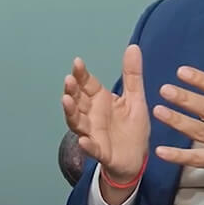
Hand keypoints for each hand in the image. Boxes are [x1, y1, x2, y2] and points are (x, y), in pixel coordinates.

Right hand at [62, 45, 150, 185]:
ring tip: (66, 102)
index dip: (81, 74)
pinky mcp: (101, 151)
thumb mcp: (136, 98)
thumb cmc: (132, 128)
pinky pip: (92, 148)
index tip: (77, 63)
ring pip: (78, 122)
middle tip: (69, 80)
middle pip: (78, 101)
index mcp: (100, 101)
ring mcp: (93, 133)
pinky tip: (83, 140)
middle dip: (72, 91)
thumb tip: (133, 47)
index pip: (87, 84)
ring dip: (71, 112)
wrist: (137, 158)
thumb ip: (132, 75)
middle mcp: (92, 115)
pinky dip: (87, 145)